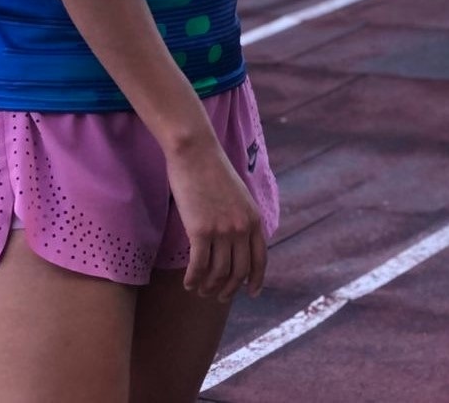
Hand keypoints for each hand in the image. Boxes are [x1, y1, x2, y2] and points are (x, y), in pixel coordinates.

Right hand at [167, 138, 267, 300]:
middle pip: (239, 272)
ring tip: (200, 290)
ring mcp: (222, 230)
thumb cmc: (212, 171)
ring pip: (218, 274)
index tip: (251, 293)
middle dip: (228, 290)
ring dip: (209, 287)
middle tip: (217, 296)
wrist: (196, 152)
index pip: (260, 259)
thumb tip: (237, 245)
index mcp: (254, 218)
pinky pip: (199, 267)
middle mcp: (242, 228)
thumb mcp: (238, 196)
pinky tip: (188, 283)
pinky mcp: (201, 231)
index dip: (256, 280)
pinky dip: (193, 279)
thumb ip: (241, 219)